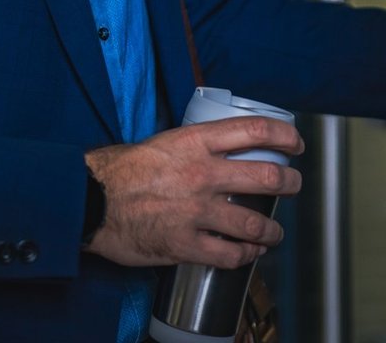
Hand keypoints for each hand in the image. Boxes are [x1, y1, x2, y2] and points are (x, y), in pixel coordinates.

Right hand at [83, 116, 303, 269]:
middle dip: (290, 183)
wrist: (90, 201)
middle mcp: (203, 174)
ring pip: (254, 223)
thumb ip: (195, 146)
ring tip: (274, 232)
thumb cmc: (121, 170)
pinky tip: (249, 253)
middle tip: (294, 185)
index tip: (295, 143)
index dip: (283, 136)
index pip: (254, 130)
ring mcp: (196, 211)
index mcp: (196, 143)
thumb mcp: (163, 142)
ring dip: (272, 230)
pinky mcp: (185, 244)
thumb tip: (221, 149)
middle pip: (267, 176)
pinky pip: (229, 255)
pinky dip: (245, 256)